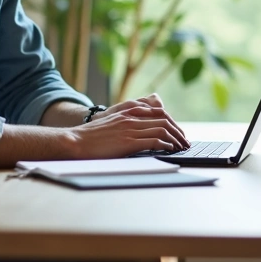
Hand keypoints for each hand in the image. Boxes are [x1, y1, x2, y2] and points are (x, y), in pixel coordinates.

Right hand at [70, 93, 190, 157]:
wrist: (75, 141)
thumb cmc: (91, 137)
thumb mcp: (111, 123)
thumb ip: (126, 123)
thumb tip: (139, 132)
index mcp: (128, 112)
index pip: (159, 113)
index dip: (172, 123)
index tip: (178, 133)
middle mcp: (132, 118)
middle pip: (165, 120)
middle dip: (178, 131)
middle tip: (185, 142)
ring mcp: (130, 129)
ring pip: (162, 130)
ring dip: (175, 139)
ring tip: (181, 147)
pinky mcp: (129, 142)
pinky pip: (154, 141)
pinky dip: (166, 145)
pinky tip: (170, 150)